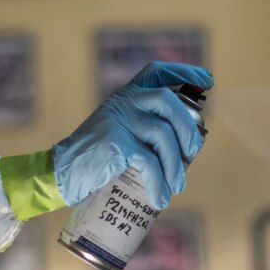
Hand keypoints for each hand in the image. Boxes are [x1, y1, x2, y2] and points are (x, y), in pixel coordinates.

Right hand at [52, 61, 213, 208]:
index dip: (184, 72)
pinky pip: (148, 162)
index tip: (207, 80)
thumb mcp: (118, 132)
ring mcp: (119, 120)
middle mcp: (123, 101)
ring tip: (177, 186)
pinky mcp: (116, 143)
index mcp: (125, 95)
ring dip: (175, 165)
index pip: (157, 71)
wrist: (61, 172)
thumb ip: (142, 129)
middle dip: (188, 128)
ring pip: (163, 136)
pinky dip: (159, 183)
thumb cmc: (94, 158)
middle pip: (168, 102)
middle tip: (193, 153)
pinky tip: (160, 198)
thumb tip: (184, 147)